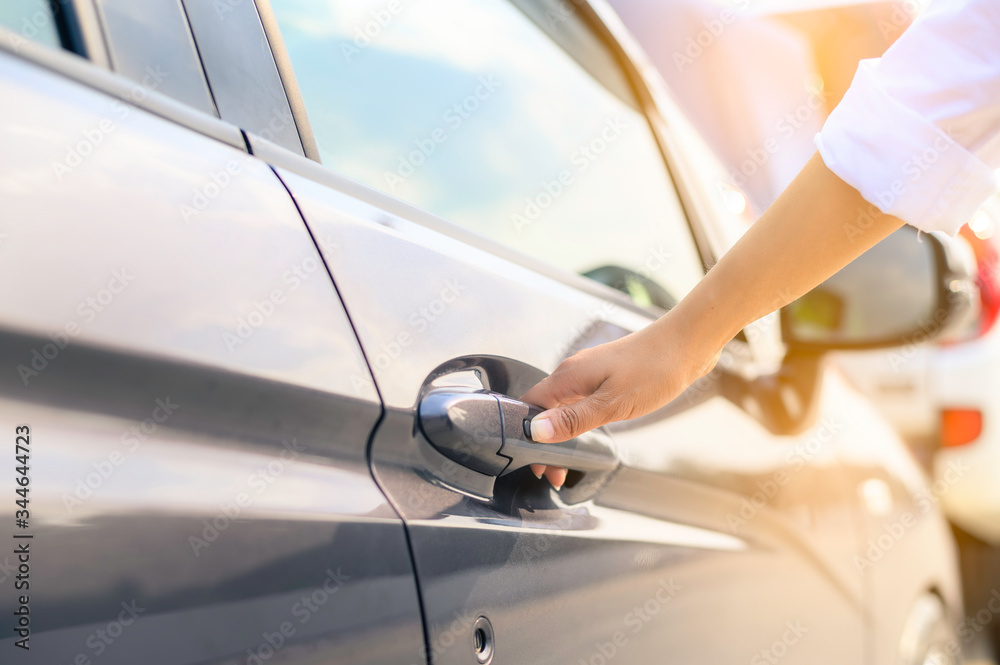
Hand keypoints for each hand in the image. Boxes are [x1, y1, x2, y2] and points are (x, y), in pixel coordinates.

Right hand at [520, 318, 720, 488]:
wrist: (687, 344)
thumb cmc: (655, 369)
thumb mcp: (612, 403)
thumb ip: (573, 418)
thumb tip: (536, 431)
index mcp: (568, 376)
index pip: (529, 405)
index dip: (525, 435)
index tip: (533, 463)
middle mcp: (573, 371)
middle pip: (543, 408)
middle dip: (542, 440)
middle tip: (553, 472)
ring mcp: (589, 372)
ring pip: (560, 404)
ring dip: (559, 431)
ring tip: (566, 461)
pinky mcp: (604, 375)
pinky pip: (578, 399)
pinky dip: (574, 419)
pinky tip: (584, 432)